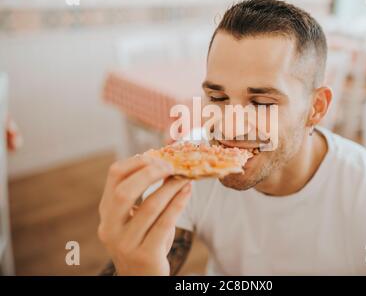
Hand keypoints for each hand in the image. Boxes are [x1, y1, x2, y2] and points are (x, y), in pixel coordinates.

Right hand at [97, 153, 191, 274]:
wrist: (142, 279)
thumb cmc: (144, 242)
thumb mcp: (137, 219)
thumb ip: (144, 196)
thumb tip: (165, 163)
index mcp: (106, 212)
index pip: (114, 176)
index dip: (136, 161)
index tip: (157, 157)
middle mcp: (110, 228)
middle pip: (124, 191)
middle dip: (150, 174)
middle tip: (171, 166)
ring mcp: (125, 243)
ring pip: (150, 207)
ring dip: (171, 187)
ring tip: (185, 177)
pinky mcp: (145, 255)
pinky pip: (165, 223)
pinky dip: (178, 204)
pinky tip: (187, 192)